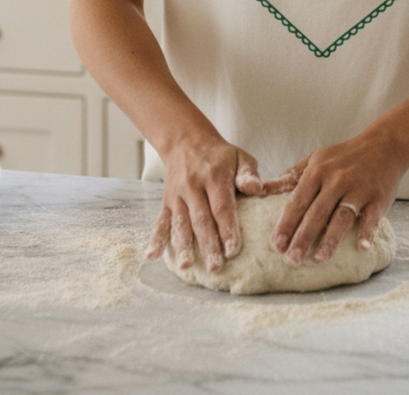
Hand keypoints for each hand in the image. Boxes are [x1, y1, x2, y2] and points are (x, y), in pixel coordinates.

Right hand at [145, 131, 262, 270]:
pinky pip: (160, 221)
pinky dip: (155, 239)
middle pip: (201, 219)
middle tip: (215, 267)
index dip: (227, 228)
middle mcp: (194, 186)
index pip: (222, 206)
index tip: (233, 250)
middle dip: (208, 244)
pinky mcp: (166, 201)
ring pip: (180, 223)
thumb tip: (256, 189)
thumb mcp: (240, 156)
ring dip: (183, 246)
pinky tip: (152, 256)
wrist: (187, 141)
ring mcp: (177, 195)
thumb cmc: (220, 155)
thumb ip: (248, 173)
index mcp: (215, 176)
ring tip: (187, 267)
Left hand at [264, 127, 407, 265]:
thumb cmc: (344, 156)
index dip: (287, 223)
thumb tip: (262, 189)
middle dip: (303, 237)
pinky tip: (361, 247)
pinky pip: (372, 217)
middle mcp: (337, 180)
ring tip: (319, 259)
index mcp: (318, 171)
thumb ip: (291, 176)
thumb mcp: (315, 158)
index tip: (276, 244)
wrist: (383, 145)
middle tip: (291, 259)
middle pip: (317, 213)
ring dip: (330, 239)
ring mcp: (359, 189)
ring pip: (342, 217)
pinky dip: (367, 232)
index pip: (298, 201)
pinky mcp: (378, 198)